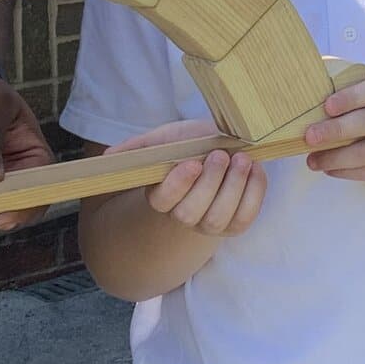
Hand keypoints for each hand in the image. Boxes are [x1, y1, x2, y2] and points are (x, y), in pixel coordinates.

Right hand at [115, 121, 265, 236]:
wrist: (219, 153)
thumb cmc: (188, 146)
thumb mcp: (164, 139)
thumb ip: (139, 147)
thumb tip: (110, 156)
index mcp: (161, 196)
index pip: (163, 200)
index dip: (178, 185)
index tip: (192, 162)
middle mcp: (184, 216)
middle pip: (191, 213)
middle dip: (209, 183)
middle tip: (220, 155)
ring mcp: (210, 223)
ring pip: (219, 218)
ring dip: (233, 188)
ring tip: (241, 160)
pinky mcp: (236, 224)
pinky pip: (245, 217)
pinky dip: (254, 193)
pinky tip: (255, 168)